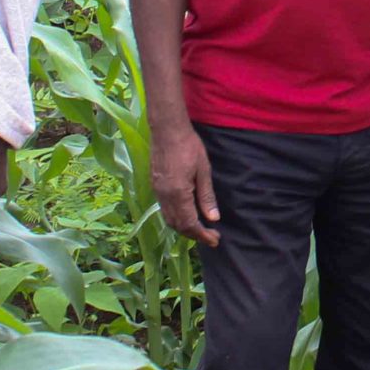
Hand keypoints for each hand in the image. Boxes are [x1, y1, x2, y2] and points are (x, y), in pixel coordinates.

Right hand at [150, 125, 222, 246]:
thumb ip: (206, 196)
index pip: (190, 223)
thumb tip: (213, 219)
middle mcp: (165, 196)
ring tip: (200, 229)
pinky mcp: (155, 185)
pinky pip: (165, 209)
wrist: (167, 130)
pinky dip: (176, 218)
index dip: (202, 235)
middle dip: (194, 235)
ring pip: (169, 219)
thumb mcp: (203, 171)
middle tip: (211, 237)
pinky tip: (186, 214)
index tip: (215, 240)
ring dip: (184, 228)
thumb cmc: (189, 146)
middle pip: (177, 225)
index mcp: (178, 194)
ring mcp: (157, 191)